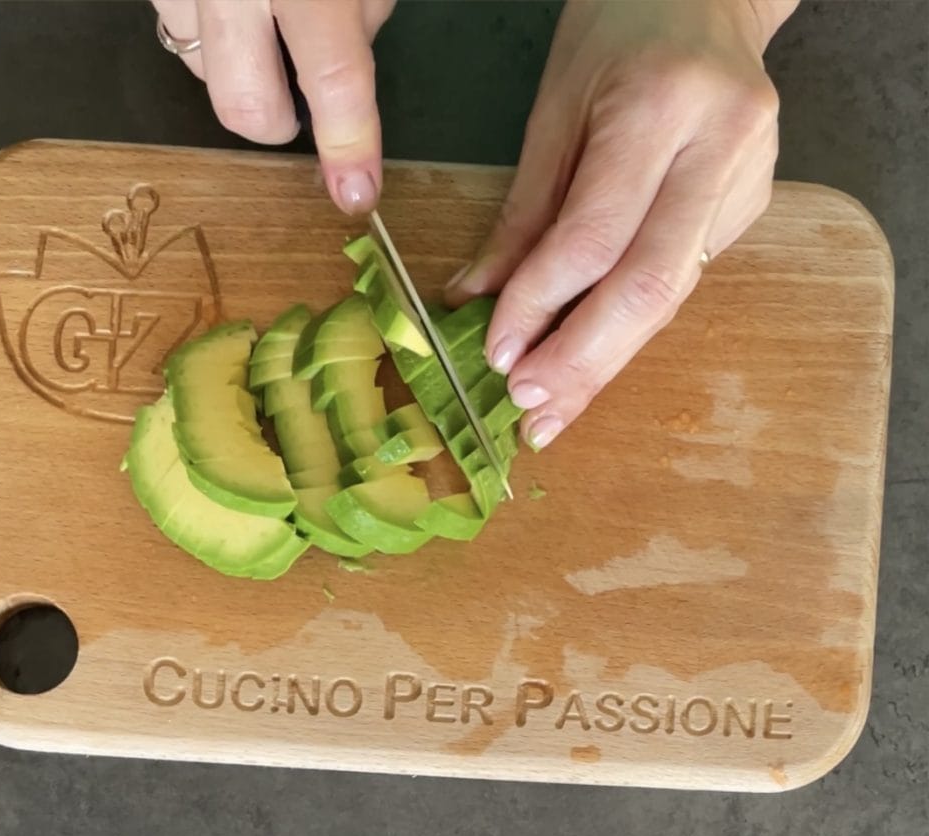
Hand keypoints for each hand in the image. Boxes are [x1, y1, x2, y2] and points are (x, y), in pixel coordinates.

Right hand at [152, 0, 395, 213]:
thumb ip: (357, 21)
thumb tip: (337, 93)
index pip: (333, 79)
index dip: (348, 144)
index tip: (356, 195)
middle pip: (243, 105)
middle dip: (276, 123)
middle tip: (295, 99)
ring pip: (199, 71)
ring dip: (236, 71)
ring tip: (258, 26)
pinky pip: (174, 30)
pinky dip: (206, 35)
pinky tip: (228, 6)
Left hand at [445, 0, 798, 450]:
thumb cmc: (620, 34)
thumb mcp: (554, 109)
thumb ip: (522, 213)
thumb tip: (474, 300)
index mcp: (663, 107)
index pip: (595, 236)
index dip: (542, 304)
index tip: (498, 355)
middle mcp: (721, 148)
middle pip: (650, 286)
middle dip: (583, 361)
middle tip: (533, 411)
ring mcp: (747, 183)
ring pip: (670, 297)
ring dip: (605, 363)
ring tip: (555, 409)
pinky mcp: (747, 210)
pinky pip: (677, 282)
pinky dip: (627, 329)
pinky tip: (589, 363)